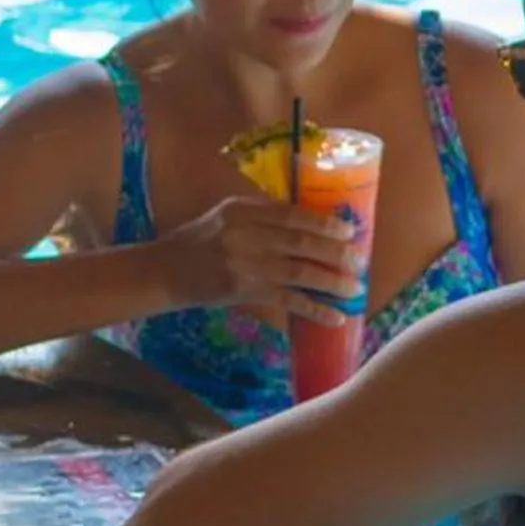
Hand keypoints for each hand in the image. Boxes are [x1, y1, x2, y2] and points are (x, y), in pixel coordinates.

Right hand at [164, 194, 361, 321]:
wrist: (164, 271)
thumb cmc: (197, 241)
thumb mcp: (225, 216)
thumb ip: (260, 215)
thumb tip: (308, 223)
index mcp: (241, 209)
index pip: (291, 214)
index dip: (323, 222)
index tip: (348, 230)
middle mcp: (244, 233)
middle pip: (300, 242)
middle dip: (335, 252)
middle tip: (360, 260)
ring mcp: (244, 263)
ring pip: (299, 271)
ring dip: (331, 281)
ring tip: (354, 289)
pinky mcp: (243, 291)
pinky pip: (287, 300)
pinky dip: (314, 309)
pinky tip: (334, 316)